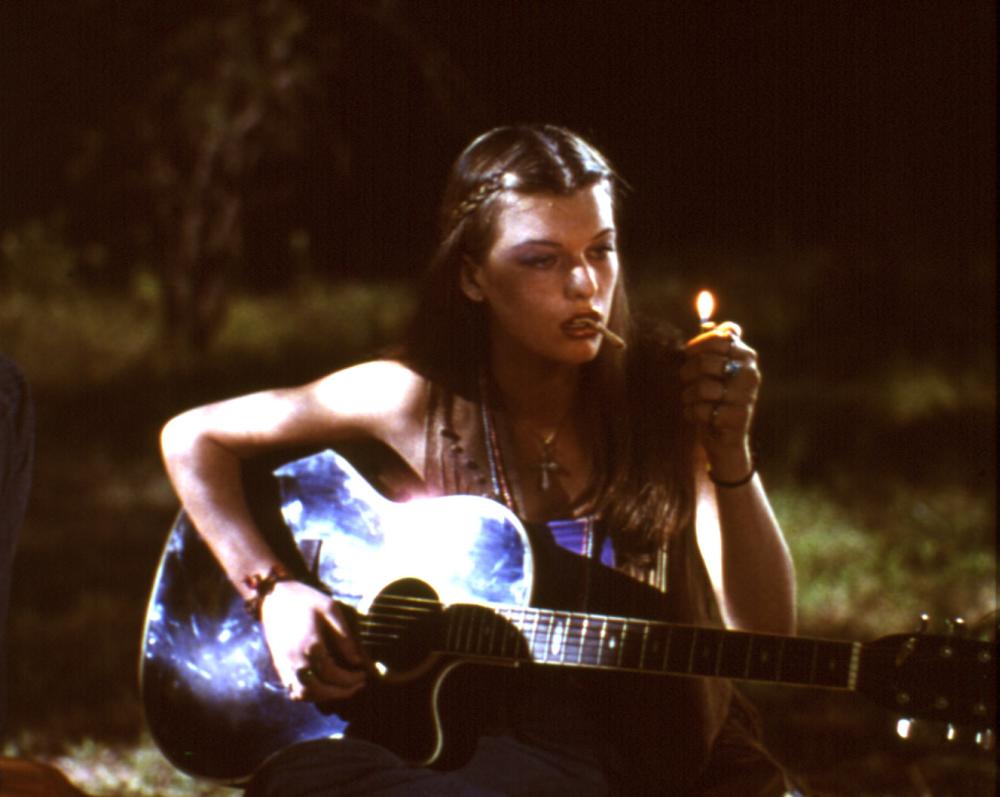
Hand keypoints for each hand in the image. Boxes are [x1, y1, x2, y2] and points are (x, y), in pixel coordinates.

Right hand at [259, 580, 366, 701]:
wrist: (274, 596)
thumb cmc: (305, 599)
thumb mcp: (331, 609)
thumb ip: (344, 637)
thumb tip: (356, 660)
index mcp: (311, 645)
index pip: (333, 674)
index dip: (351, 679)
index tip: (363, 675)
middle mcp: (295, 660)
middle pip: (319, 690)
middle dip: (340, 692)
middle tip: (356, 686)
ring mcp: (284, 665)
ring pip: (304, 695)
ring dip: (324, 697)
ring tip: (341, 689)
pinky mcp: (278, 666)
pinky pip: (292, 690)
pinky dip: (308, 695)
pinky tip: (322, 687)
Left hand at [680, 321, 759, 479]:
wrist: (726, 440)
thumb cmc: (715, 399)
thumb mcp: (713, 370)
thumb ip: (712, 344)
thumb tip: (706, 321)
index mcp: (746, 355)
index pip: (721, 337)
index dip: (698, 344)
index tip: (688, 353)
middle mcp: (751, 373)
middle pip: (705, 361)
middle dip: (687, 372)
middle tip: (686, 380)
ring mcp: (746, 396)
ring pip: (702, 387)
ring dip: (688, 396)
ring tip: (692, 402)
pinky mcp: (738, 418)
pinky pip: (702, 410)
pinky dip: (692, 414)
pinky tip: (698, 417)